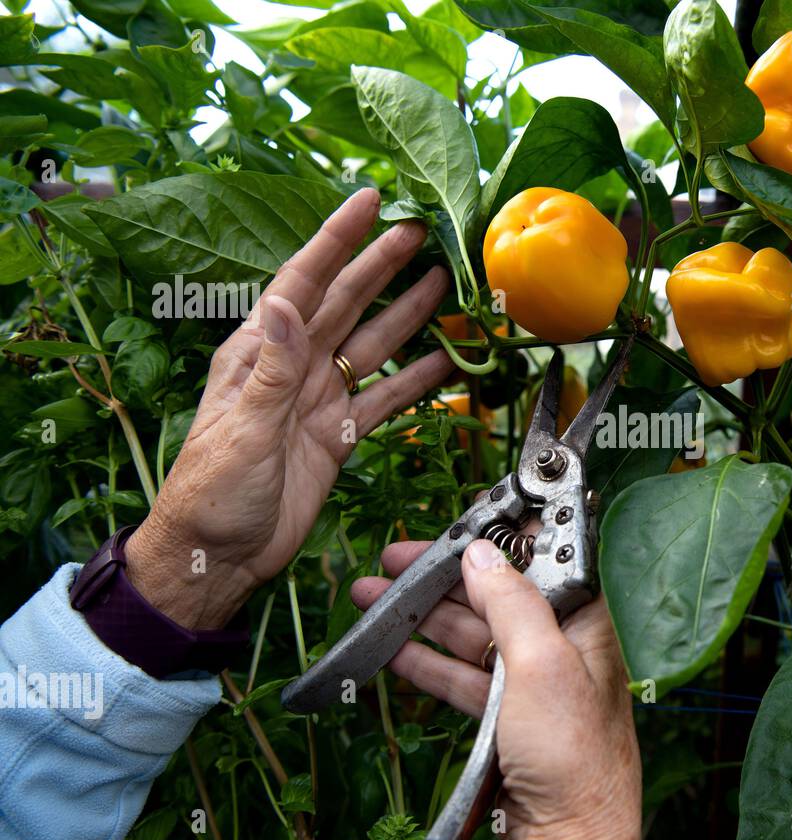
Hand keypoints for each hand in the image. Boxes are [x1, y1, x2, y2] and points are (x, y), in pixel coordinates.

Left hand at [125, 188, 452, 629]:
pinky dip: (416, 380)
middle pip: (346, 304)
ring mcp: (319, 399)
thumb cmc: (214, 492)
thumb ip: (272, 367)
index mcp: (258, 353)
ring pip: (372, 345)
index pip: (302, 282)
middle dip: (382, 266)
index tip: (370, 201)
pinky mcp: (339, 434)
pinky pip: (385, 398)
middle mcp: (292, 367)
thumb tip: (284, 300)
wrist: (221, 555)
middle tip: (423, 233)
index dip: (336, 239)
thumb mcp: (240, 428)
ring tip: (445, 283)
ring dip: (407, 314)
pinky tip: (447, 361)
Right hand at [352, 538, 641, 839]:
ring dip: (421, 614)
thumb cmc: (575, 759)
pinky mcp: (504, 720)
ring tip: (373, 595)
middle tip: (396, 555)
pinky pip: (460, 679)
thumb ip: (511, 604)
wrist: (569, 839)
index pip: (542, 561)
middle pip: (494, 595)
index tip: (463, 515)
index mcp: (582, 624)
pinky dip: (425, 662)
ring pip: (470, 636)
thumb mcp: (542, 667)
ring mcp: (529, 686)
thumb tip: (484, 553)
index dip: (503, 533)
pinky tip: (392, 649)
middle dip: (442, 573)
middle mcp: (558, 649)